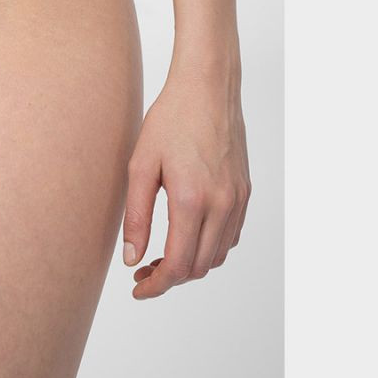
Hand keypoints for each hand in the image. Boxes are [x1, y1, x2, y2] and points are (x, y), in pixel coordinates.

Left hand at [121, 67, 250, 298]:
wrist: (207, 88)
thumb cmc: (170, 120)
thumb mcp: (140, 165)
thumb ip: (136, 215)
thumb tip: (132, 257)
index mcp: (192, 200)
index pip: (177, 265)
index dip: (156, 285)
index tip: (138, 288)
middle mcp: (221, 205)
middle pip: (199, 267)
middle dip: (169, 277)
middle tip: (142, 270)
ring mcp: (237, 199)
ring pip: (217, 255)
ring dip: (190, 264)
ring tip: (161, 254)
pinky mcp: (245, 191)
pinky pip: (230, 235)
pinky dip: (209, 246)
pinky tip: (187, 234)